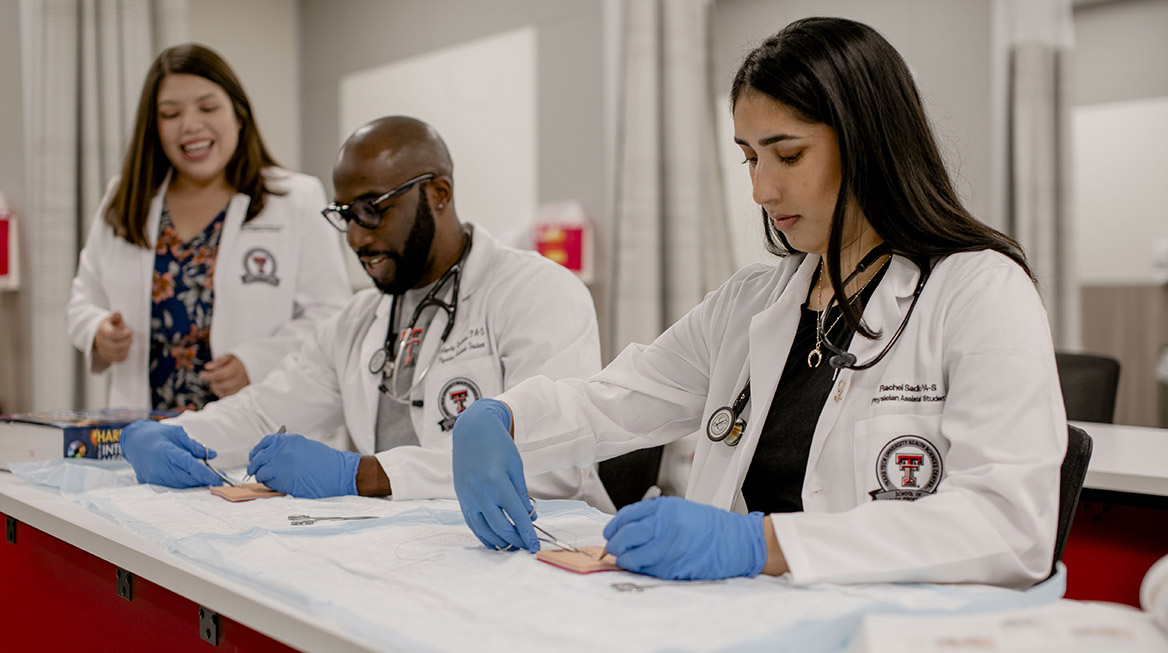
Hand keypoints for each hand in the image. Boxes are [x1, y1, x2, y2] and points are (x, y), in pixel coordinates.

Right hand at [93, 310, 131, 363]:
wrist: (100, 335)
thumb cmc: (109, 326)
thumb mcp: (112, 319)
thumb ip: (116, 316)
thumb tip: (118, 312)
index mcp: (103, 330)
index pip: (112, 334)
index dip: (123, 334)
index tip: (130, 331)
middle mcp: (101, 342)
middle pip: (115, 345)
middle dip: (126, 341)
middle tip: (131, 337)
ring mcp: (103, 350)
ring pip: (117, 353)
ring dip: (126, 348)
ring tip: (129, 342)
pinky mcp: (107, 357)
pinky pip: (118, 359)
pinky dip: (124, 355)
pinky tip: (126, 349)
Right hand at [119, 420, 222, 487]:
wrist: (134, 441)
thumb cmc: (157, 435)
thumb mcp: (178, 434)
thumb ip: (195, 446)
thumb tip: (212, 454)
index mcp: (167, 452)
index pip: (190, 466)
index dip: (205, 473)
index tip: (218, 477)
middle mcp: (160, 467)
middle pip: (186, 479)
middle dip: (203, 480)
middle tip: (219, 479)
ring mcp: (154, 477)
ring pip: (180, 485)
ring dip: (195, 484)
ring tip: (208, 479)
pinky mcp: (151, 482)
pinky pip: (171, 486)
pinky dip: (184, 484)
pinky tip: (194, 480)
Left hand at [200, 354, 249, 397]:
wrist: (255, 364)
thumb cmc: (239, 360)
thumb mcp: (230, 356)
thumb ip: (219, 361)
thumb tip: (207, 367)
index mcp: (237, 368)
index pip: (220, 375)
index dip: (208, 376)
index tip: (201, 374)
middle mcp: (241, 378)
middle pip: (222, 386)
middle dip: (213, 383)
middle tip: (209, 378)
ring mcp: (243, 386)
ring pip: (226, 393)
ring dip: (217, 389)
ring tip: (215, 383)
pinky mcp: (243, 392)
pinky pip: (231, 397)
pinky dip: (223, 394)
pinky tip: (220, 388)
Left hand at [246, 433, 360, 498]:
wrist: (340, 474)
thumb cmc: (327, 463)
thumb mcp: (306, 447)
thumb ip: (288, 448)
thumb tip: (272, 455)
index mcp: (289, 440)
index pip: (264, 443)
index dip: (257, 451)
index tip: (255, 456)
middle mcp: (283, 450)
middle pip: (258, 458)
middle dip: (255, 466)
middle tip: (255, 471)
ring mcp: (281, 464)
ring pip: (261, 472)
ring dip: (263, 477)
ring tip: (270, 480)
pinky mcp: (283, 479)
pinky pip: (268, 483)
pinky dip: (270, 485)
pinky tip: (278, 485)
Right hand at [452, 399, 538, 551]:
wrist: (472, 430)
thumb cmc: (498, 445)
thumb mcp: (516, 466)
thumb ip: (522, 493)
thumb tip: (529, 517)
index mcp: (497, 483)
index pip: (516, 517)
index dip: (527, 535)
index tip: (535, 547)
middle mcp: (481, 493)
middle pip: (500, 528)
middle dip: (515, 541)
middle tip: (526, 546)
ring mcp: (468, 497)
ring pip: (484, 530)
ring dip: (499, 542)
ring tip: (512, 546)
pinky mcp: (461, 498)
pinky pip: (472, 524)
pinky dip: (484, 535)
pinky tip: (494, 539)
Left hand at [603, 497, 766, 579]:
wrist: (736, 542)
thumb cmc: (709, 526)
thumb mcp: (679, 509)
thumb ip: (653, 515)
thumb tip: (628, 528)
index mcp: (664, 509)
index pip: (627, 516)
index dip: (614, 526)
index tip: (609, 533)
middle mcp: (663, 527)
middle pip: (625, 537)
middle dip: (614, 544)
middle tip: (613, 548)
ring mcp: (666, 548)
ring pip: (632, 557)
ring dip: (624, 560)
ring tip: (625, 559)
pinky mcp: (672, 568)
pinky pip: (646, 570)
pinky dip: (639, 569)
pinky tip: (641, 566)